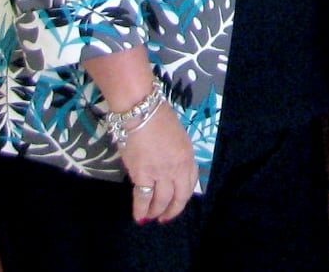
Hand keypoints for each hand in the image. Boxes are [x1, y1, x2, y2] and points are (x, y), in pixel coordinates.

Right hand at [120, 102, 197, 223]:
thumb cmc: (158, 117)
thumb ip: (177, 154)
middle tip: (164, 218)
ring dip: (155, 212)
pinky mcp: (142, 174)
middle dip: (172, 210)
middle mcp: (178, 167)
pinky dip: (141, 209)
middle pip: (178, 197)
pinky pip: (143, 197)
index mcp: (188, 155)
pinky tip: (139, 216)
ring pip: (161, 200)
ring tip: (150, 217)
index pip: (190, 184)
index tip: (177, 204)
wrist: (141, 110)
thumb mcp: (177, 136)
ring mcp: (161, 172)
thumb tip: (170, 169)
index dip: (183, 198)